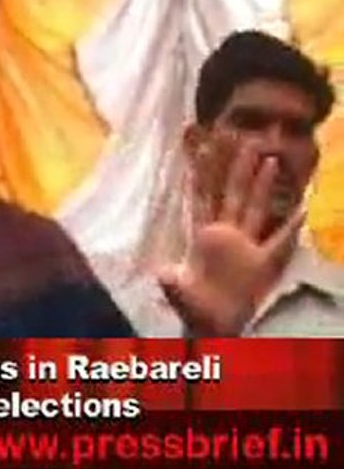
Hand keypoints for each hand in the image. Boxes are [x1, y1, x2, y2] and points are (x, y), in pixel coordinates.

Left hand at [159, 142, 304, 335]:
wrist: (212, 327)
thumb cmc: (192, 306)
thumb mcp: (177, 291)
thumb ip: (171, 282)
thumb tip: (163, 274)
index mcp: (201, 235)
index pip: (201, 198)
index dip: (200, 174)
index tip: (201, 149)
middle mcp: (225, 235)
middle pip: (232, 195)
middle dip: (237, 169)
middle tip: (243, 140)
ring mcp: (245, 247)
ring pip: (256, 209)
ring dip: (262, 185)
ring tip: (270, 160)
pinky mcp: (263, 265)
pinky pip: (280, 243)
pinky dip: (292, 227)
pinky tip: (304, 208)